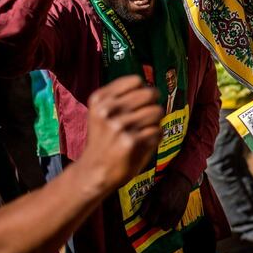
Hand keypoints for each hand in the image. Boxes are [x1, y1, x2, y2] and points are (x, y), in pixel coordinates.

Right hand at [81, 75, 163, 190]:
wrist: (94, 172)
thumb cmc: (104, 140)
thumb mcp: (102, 113)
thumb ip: (123, 98)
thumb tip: (154, 89)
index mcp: (100, 99)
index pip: (136, 80)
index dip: (144, 90)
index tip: (142, 101)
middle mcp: (108, 110)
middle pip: (150, 93)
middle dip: (153, 104)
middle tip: (147, 117)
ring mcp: (119, 126)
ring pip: (157, 111)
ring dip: (156, 122)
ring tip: (143, 131)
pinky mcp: (131, 142)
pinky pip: (158, 130)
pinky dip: (155, 137)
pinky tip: (142, 144)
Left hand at [140, 170, 193, 229]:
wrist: (181, 180)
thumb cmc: (165, 184)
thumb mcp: (153, 191)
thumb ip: (147, 203)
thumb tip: (142, 215)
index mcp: (160, 202)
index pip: (151, 219)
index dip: (148, 218)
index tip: (148, 215)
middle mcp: (168, 208)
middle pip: (156, 224)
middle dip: (153, 221)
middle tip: (154, 216)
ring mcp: (175, 212)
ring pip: (165, 227)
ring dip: (161, 224)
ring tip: (161, 218)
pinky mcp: (181, 212)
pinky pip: (173, 225)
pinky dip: (169, 224)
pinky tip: (168, 219)